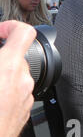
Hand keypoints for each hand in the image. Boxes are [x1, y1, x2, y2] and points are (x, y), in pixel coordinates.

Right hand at [0, 21, 35, 136]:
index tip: (0, 30)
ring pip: (16, 76)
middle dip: (1, 58)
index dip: (11, 26)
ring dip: (2, 76)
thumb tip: (0, 49)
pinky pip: (17, 92)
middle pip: (16, 57)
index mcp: (9, 66)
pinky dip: (5, 91)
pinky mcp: (25, 109)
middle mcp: (22, 79)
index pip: (24, 32)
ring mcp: (25, 95)